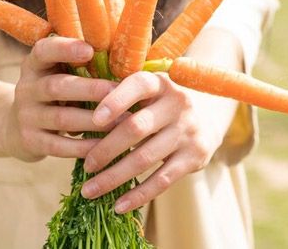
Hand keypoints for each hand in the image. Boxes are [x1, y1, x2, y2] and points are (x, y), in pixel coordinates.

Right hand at [3, 36, 117, 161]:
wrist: (15, 127)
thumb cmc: (52, 93)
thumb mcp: (55, 73)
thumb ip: (80, 65)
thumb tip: (122, 57)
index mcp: (34, 65)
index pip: (44, 51)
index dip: (65, 49)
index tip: (89, 50)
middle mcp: (27, 88)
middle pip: (56, 87)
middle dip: (90, 89)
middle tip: (120, 91)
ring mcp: (26, 116)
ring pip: (61, 118)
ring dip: (94, 120)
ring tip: (123, 122)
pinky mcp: (30, 141)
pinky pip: (59, 145)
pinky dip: (83, 146)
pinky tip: (105, 146)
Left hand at [78, 71, 223, 213]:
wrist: (212, 110)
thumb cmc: (162, 101)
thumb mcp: (150, 89)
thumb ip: (122, 96)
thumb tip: (76, 119)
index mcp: (160, 82)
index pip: (138, 86)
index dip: (115, 101)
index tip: (93, 120)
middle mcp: (177, 103)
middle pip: (136, 128)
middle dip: (106, 149)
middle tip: (85, 166)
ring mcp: (188, 131)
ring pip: (145, 158)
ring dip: (114, 177)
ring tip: (90, 191)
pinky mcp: (195, 156)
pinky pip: (162, 180)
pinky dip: (138, 195)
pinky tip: (118, 206)